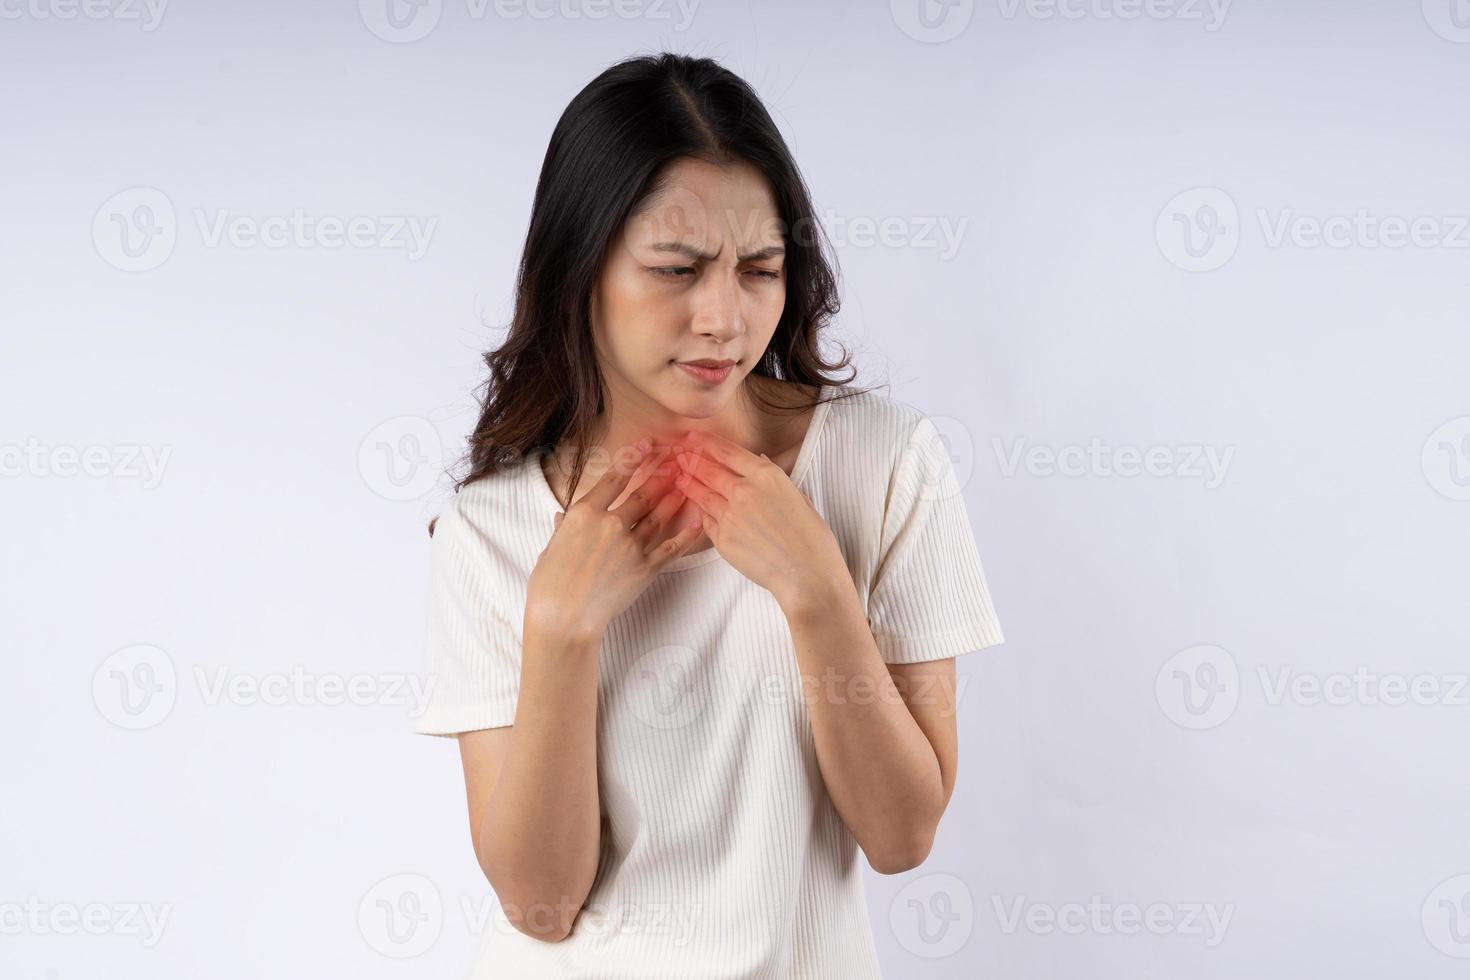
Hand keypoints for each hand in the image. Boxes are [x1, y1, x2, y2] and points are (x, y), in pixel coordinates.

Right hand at [526, 439, 703, 641]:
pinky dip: (686, 534)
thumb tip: (561, 517)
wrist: (564, 619)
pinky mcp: (645, 569)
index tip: (648, 444)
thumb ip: (563, 528)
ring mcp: (630, 546)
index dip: (634, 457)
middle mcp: (611, 524)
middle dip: (662, 472)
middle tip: (678, 458)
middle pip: (643, 492)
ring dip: (675, 496)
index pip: (615, 477)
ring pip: (659, 515)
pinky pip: (671, 547)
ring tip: (687, 481)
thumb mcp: (551, 547)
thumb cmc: (550, 585)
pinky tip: (698, 521)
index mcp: (584, 514)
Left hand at [673, 429, 847, 608]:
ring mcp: (730, 515)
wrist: (807, 575)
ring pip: (701, 494)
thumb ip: (774, 478)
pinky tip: (696, 508)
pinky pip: (706, 521)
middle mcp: (744, 491)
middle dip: (691, 460)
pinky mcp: (722, 539)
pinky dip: (701, 513)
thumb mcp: (798, 496)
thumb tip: (758, 461)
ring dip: (688, 484)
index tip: (693, 436)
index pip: (728, 452)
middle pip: (708, 470)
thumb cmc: (811, 538)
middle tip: (678, 455)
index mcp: (766, 476)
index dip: (707, 442)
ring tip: (678, 478)